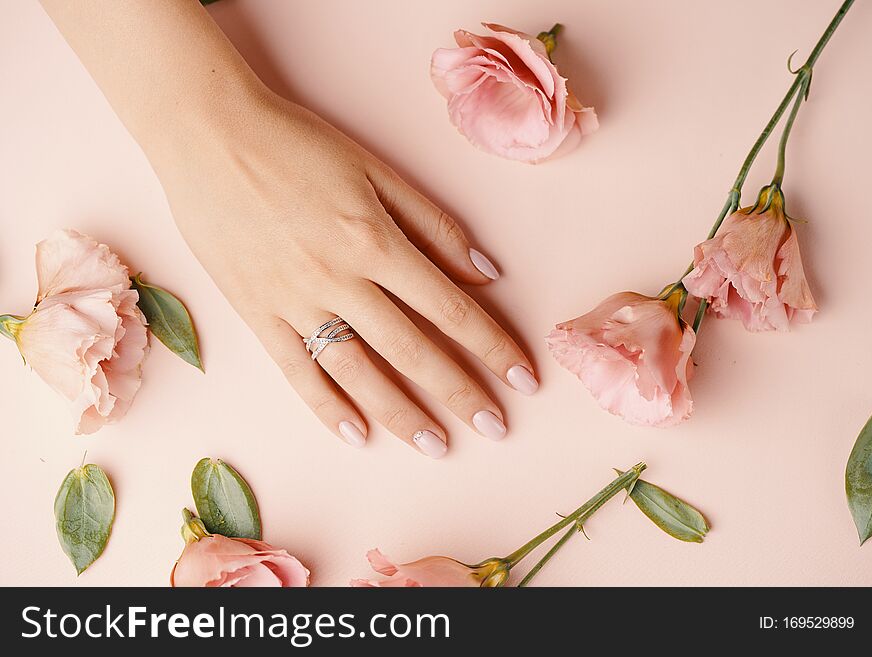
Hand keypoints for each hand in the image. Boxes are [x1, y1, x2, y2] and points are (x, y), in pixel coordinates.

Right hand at [161, 92, 537, 456]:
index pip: (450, 308)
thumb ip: (432, 224)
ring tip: (437, 446)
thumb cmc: (296, 144)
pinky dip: (327, 406)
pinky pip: (297, 371)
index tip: (523, 378)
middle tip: (495, 428)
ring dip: (402, 414)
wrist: (209, 135)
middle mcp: (339, 279)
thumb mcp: (375, 170)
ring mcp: (294, 302)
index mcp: (375, 241)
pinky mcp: (256, 313)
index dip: (492, 346)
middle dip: (460, 392)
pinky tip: (357, 435)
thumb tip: (484, 271)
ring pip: (358, 372)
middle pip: (413, 350)